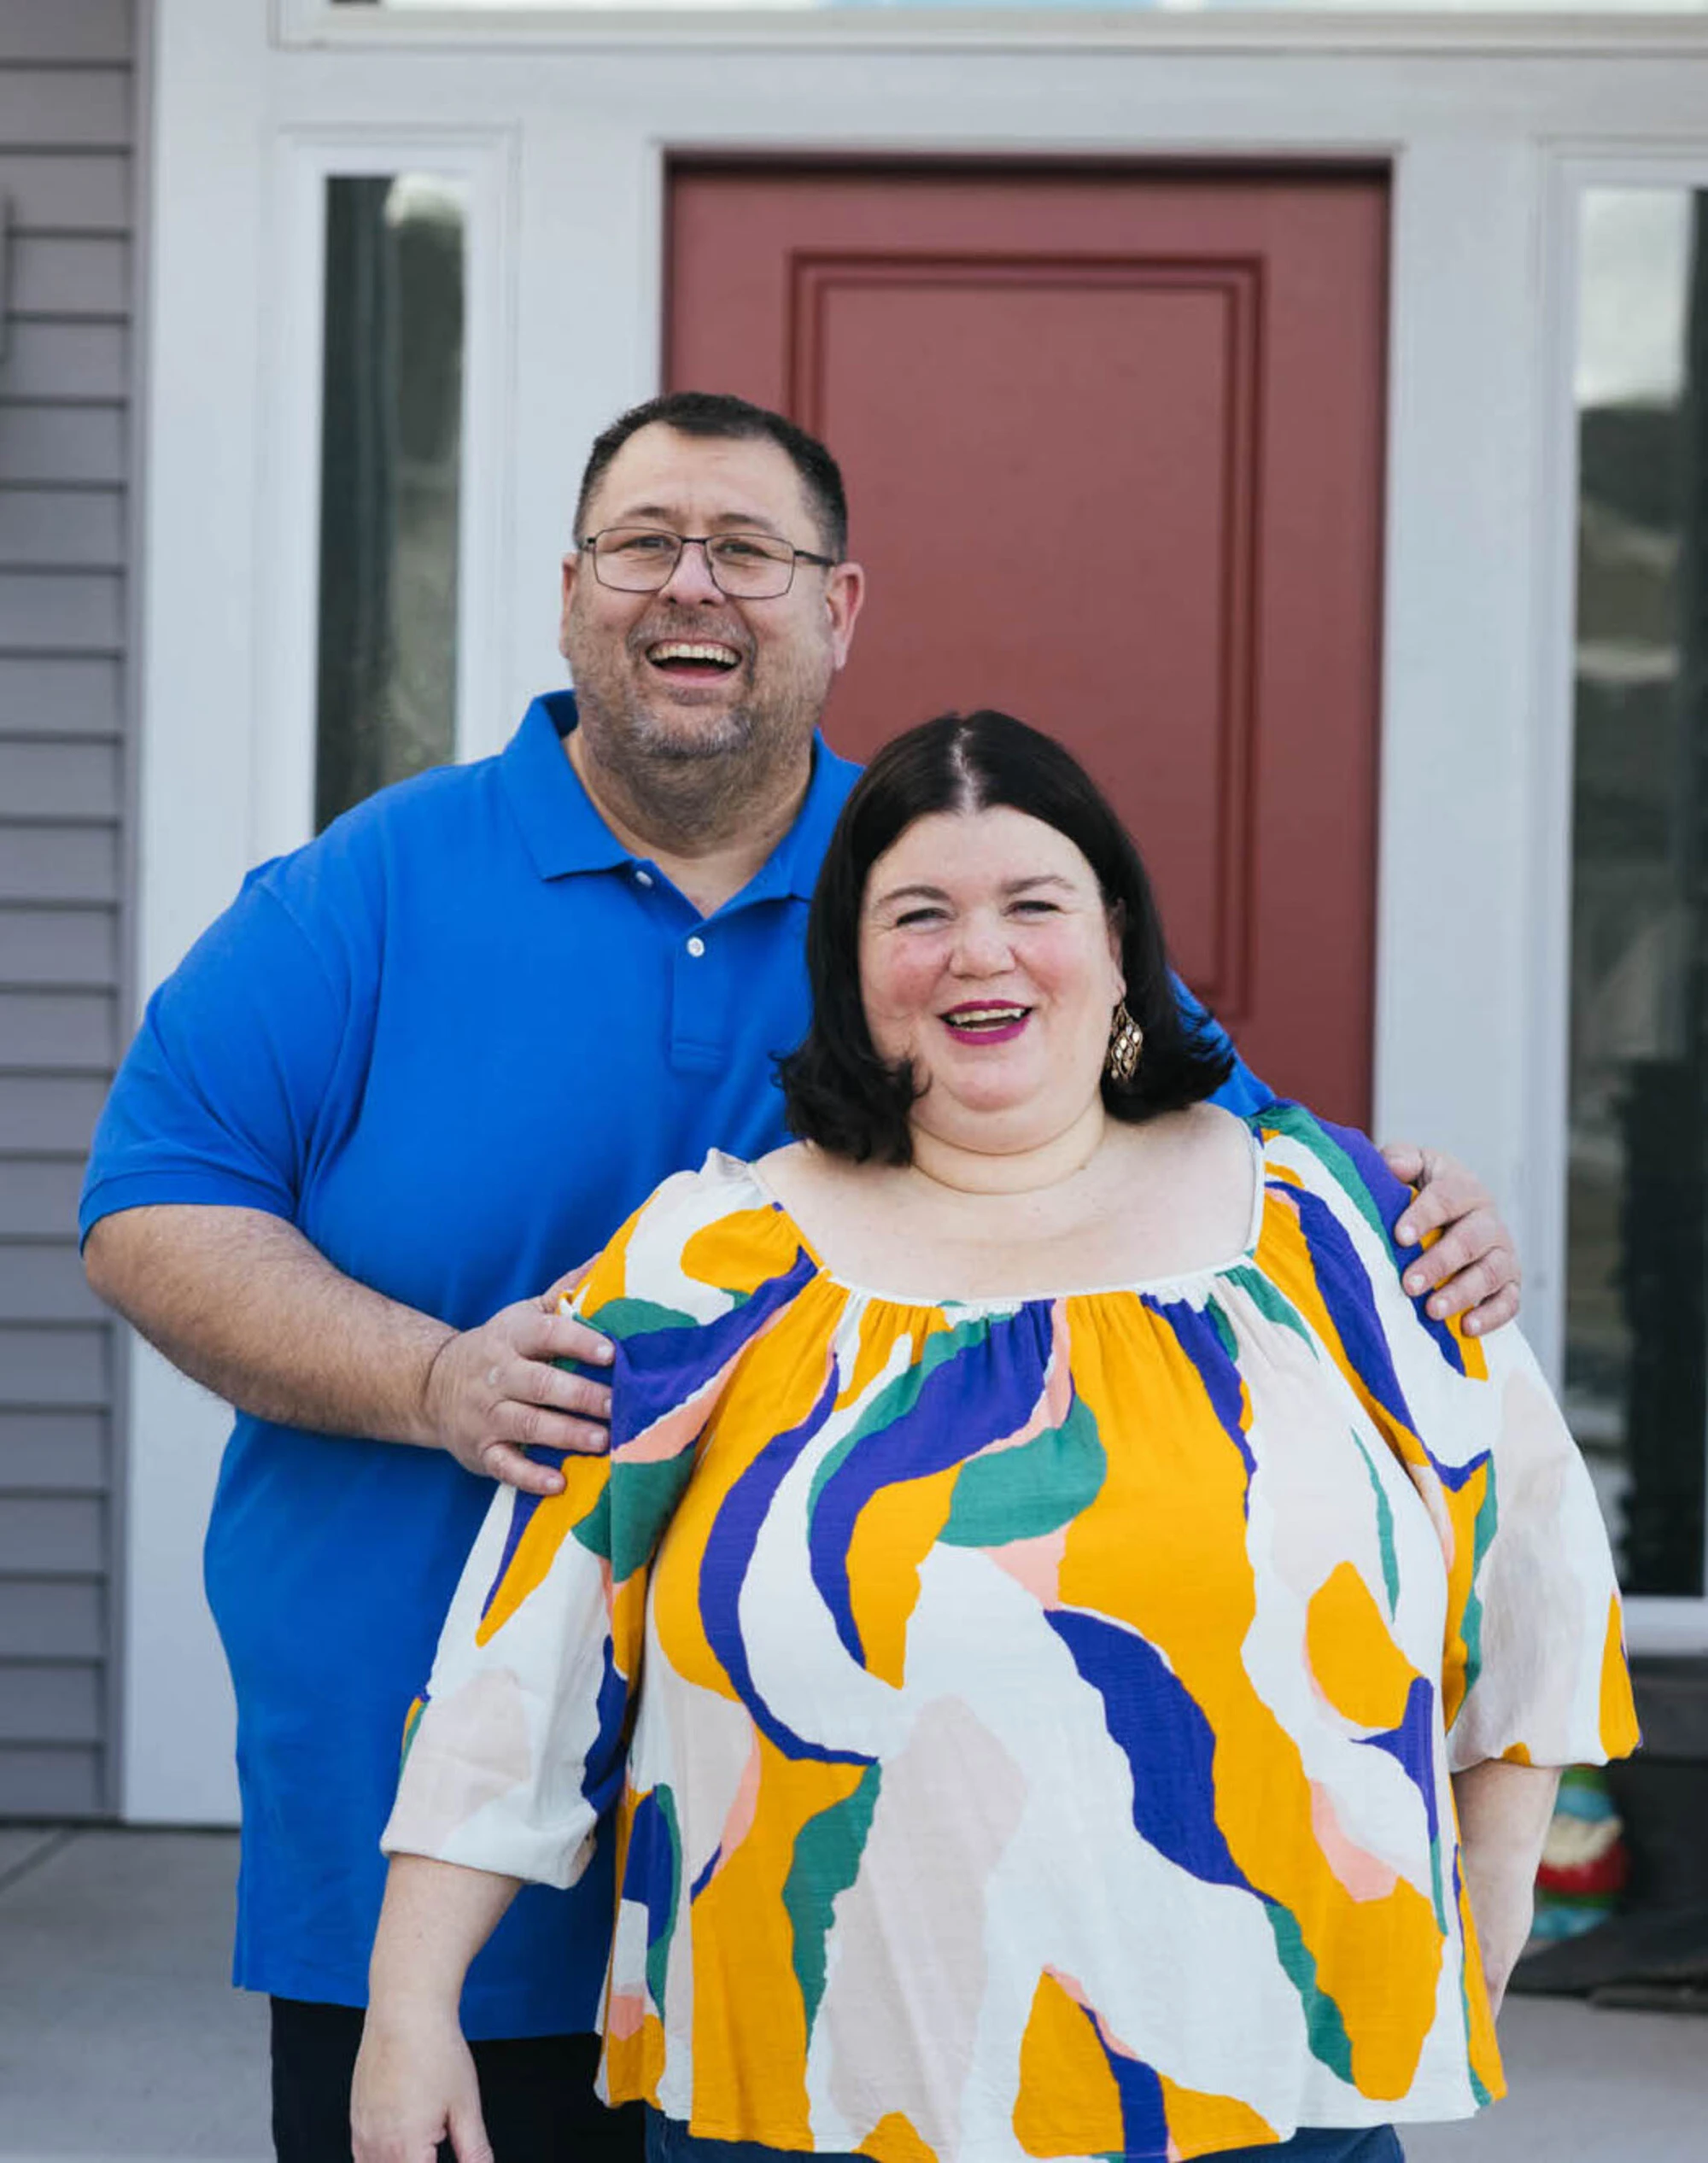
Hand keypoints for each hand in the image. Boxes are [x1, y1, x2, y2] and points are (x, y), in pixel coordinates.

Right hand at [352, 2004, 490, 2162]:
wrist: (405, 2012)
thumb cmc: (435, 2051)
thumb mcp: (466, 2106)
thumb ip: (474, 2151)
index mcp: (407, 2150)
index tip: (454, 2150)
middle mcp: (377, 2148)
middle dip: (422, 2161)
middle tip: (439, 2136)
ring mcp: (362, 2135)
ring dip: (402, 2161)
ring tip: (425, 2142)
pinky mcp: (355, 2121)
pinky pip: (363, 2159)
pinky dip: (380, 2160)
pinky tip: (403, 2143)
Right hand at [419, 1284, 612, 1494]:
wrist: (432, 1385)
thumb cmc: (500, 1347)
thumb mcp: (524, 1315)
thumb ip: (564, 1293)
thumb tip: (605, 1258)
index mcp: (512, 1337)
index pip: (547, 1334)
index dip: (579, 1341)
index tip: (612, 1352)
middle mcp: (498, 1375)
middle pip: (540, 1383)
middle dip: (581, 1395)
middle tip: (617, 1404)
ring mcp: (487, 1415)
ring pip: (527, 1424)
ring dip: (566, 1433)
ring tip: (602, 1440)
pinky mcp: (481, 1450)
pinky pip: (505, 1465)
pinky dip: (530, 1476)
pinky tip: (559, 1483)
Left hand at [1381, 1145, 1520, 1337]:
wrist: (1444, 1217)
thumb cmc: (1419, 1190)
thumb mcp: (1411, 1167)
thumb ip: (1401, 1159)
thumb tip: (1394, 1166)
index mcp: (1463, 1188)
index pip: (1447, 1198)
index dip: (1424, 1216)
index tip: (1400, 1237)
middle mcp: (1488, 1220)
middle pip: (1470, 1240)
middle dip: (1439, 1263)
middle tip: (1409, 1284)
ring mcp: (1501, 1253)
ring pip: (1490, 1272)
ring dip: (1462, 1292)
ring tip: (1433, 1311)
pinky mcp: (1509, 1283)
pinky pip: (1509, 1301)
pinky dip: (1491, 1315)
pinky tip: (1467, 1327)